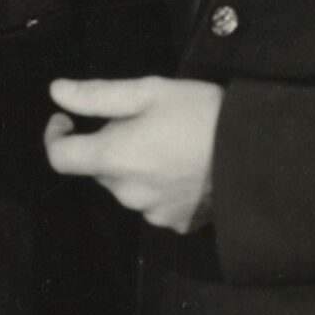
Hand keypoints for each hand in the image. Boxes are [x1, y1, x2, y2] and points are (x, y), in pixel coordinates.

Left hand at [43, 76, 222, 232]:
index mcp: (114, 159)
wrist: (258, 154)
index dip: (56, 137)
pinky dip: (160, 187)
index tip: (66, 120)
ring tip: (171, 144)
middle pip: (100, 170)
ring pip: (127, 187)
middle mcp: (127, 193)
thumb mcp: (150, 91)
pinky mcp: (178, 224)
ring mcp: (153, 213)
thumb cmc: (202, 114)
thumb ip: (97, 95)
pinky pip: (155, 204)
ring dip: (135, 168)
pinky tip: (185, 169)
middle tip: (143, 123)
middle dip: (109, 146)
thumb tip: (55, 92)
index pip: (60, 158)